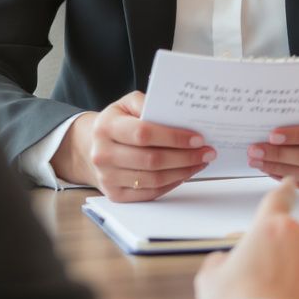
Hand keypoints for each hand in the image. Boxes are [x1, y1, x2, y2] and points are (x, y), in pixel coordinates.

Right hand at [52, 90, 215, 200]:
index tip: (197, 138)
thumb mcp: (127, 104)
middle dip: (185, 157)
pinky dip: (171, 184)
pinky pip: (150, 193)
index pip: (144, 133)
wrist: (92, 147)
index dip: (173, 137)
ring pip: (153, 179)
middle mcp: (104, 154)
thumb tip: (177, 113)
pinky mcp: (116, 195)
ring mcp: (108, 178)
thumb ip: (148, 103)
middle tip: (207, 152)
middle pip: (151, 160)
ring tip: (200, 162)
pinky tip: (184, 173)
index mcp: (107, 126)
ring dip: (183, 172)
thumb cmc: (117, 121)